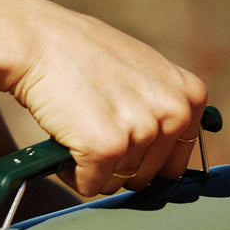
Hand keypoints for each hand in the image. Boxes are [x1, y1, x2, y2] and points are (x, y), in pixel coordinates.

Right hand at [8, 1, 207, 196]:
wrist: (40, 43)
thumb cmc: (85, 56)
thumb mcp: (145, 73)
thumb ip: (163, 108)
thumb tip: (167, 158)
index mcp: (189, 97)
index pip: (173, 164)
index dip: (140, 161)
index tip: (121, 144)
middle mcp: (173, 114)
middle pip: (144, 177)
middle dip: (115, 164)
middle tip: (93, 127)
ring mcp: (140, 132)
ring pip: (115, 183)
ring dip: (90, 165)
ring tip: (78, 127)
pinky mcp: (106, 148)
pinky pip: (89, 186)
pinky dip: (71, 172)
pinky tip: (65, 139)